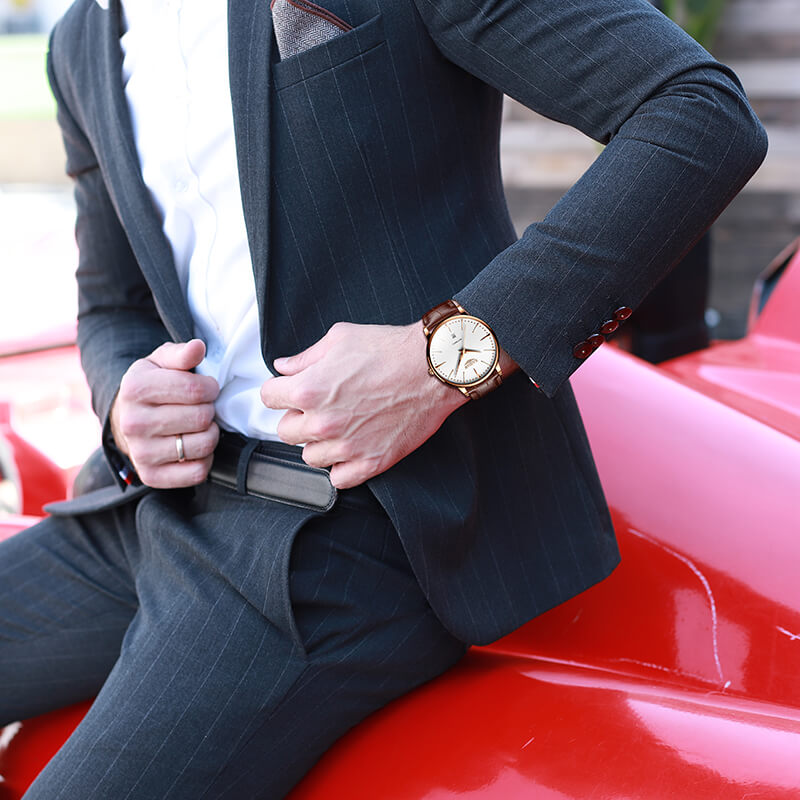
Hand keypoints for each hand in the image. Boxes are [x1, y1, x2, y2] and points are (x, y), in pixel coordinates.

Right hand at [110, 339, 219, 487]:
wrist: (126, 420)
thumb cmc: (152, 386)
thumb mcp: (161, 362)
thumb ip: (181, 354)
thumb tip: (197, 347)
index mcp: (136, 389)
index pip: (195, 389)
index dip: (211, 387)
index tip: (207, 388)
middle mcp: (133, 423)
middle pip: (201, 417)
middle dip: (210, 409)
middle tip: (202, 407)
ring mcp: (141, 453)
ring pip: (203, 445)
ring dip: (210, 433)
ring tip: (200, 425)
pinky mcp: (152, 476)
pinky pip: (198, 472)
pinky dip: (205, 459)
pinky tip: (194, 446)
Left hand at [260, 321, 466, 488]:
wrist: (432, 369)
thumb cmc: (391, 350)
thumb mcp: (340, 338)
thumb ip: (305, 357)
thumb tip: (284, 366)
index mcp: (309, 389)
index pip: (268, 397)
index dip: (280, 390)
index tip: (290, 390)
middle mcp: (323, 422)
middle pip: (285, 431)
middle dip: (297, 417)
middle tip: (318, 406)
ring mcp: (347, 446)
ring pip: (310, 457)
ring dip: (318, 443)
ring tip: (338, 427)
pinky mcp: (371, 462)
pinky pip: (338, 479)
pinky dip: (341, 467)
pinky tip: (351, 448)